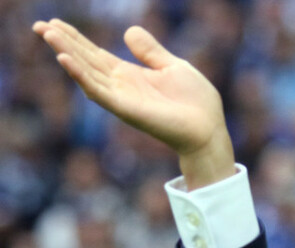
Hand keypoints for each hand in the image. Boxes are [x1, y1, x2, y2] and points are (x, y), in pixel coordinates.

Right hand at [32, 18, 234, 188]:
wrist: (209, 129)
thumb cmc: (196, 102)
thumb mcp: (172, 66)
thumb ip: (150, 51)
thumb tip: (128, 31)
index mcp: (131, 76)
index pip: (95, 55)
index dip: (75, 40)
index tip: (54, 23)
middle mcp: (122, 87)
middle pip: (85, 61)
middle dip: (63, 44)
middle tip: (39, 26)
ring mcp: (123, 99)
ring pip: (87, 74)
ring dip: (66, 54)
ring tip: (48, 34)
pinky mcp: (127, 110)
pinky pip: (99, 91)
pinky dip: (81, 75)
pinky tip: (65, 60)